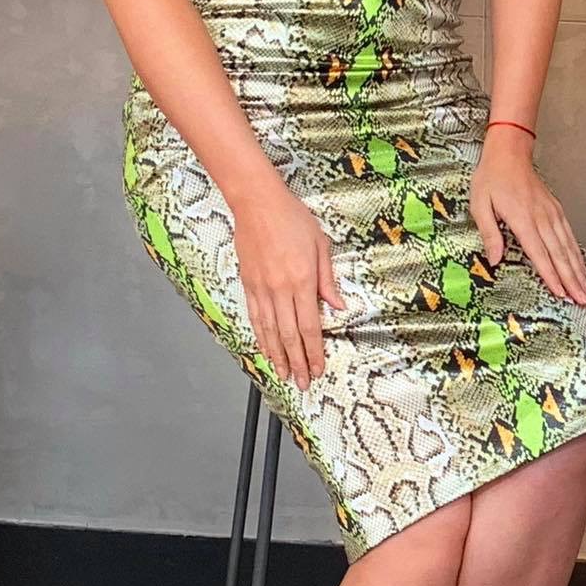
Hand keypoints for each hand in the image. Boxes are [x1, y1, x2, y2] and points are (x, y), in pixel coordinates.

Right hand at [229, 175, 346, 390]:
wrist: (257, 203)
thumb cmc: (291, 218)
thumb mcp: (321, 244)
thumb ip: (328, 279)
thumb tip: (337, 306)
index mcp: (302, 280)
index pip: (309, 326)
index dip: (314, 351)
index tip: (317, 368)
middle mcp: (280, 289)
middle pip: (289, 335)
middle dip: (296, 362)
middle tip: (301, 382)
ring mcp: (261, 288)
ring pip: (269, 331)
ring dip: (277, 356)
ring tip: (283, 374)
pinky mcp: (248, 284)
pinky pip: (254, 317)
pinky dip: (260, 337)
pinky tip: (265, 348)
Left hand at [471, 126, 585, 306]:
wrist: (509, 154)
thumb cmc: (491, 179)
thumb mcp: (480, 204)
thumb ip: (489, 233)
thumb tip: (495, 260)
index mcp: (522, 218)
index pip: (539, 253)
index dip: (550, 275)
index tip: (560, 293)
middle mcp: (541, 218)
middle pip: (559, 254)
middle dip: (572, 279)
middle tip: (582, 300)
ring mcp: (551, 213)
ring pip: (568, 246)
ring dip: (578, 270)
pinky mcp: (555, 210)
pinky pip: (569, 235)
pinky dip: (576, 253)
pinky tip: (581, 265)